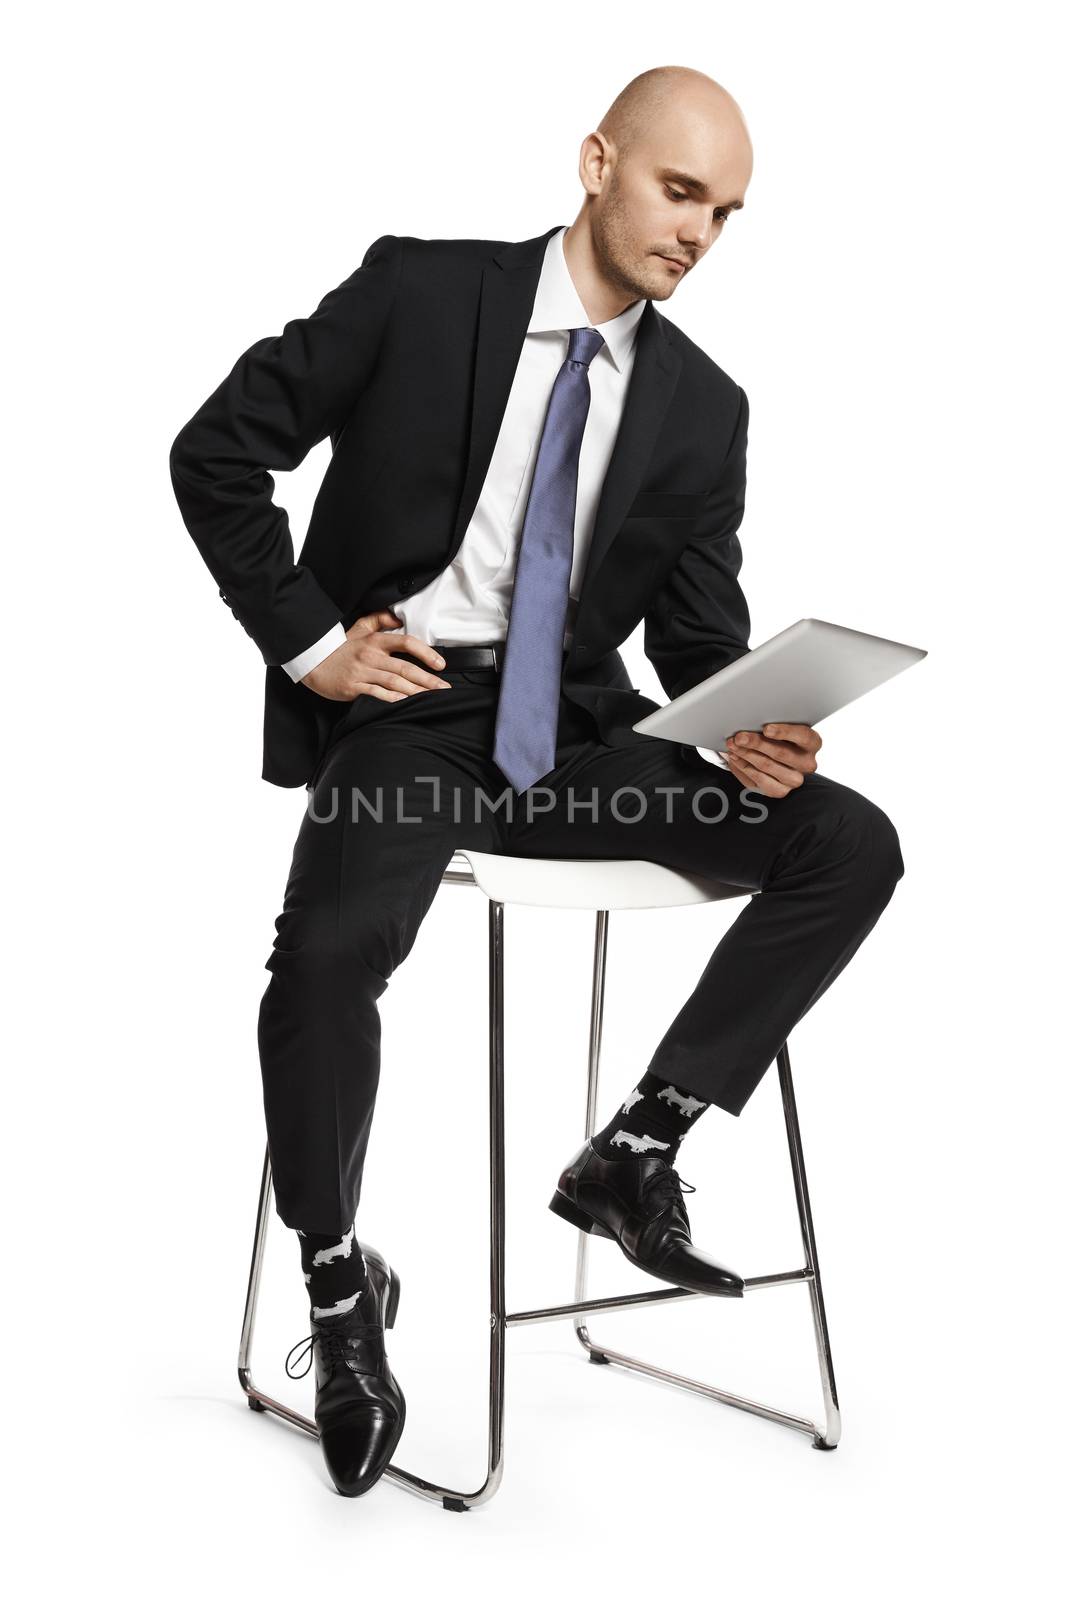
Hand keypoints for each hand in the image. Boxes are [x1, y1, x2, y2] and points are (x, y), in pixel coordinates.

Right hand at [300, 611, 451, 702]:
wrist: (313, 663)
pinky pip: (376, 693)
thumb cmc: (340, 648)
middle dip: (428, 679)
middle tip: (444, 689)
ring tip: (431, 698)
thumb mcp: (358, 629)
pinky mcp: (353, 687)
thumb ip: (379, 619)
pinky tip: (405, 703)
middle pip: (405, 667)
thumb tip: (398, 617)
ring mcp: (362, 672)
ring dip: (415, 691)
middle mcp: (371, 656)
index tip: (441, 664)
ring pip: (394, 682)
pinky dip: (391, 698)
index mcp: (375, 641)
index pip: (406, 642)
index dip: (426, 653)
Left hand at [718, 723, 820, 797]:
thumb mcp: (781, 728)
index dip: (784, 732)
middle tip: (739, 737)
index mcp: (812, 743)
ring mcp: (794, 779)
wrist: (778, 760)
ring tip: (732, 746)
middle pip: (781, 753)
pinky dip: (743, 767)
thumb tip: (751, 721)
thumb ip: (772, 725)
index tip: (766, 728)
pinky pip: (758, 780)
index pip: (803, 736)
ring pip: (766, 766)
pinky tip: (734, 758)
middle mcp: (807, 763)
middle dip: (756, 743)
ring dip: (745, 755)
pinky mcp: (779, 791)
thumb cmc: (780, 738)